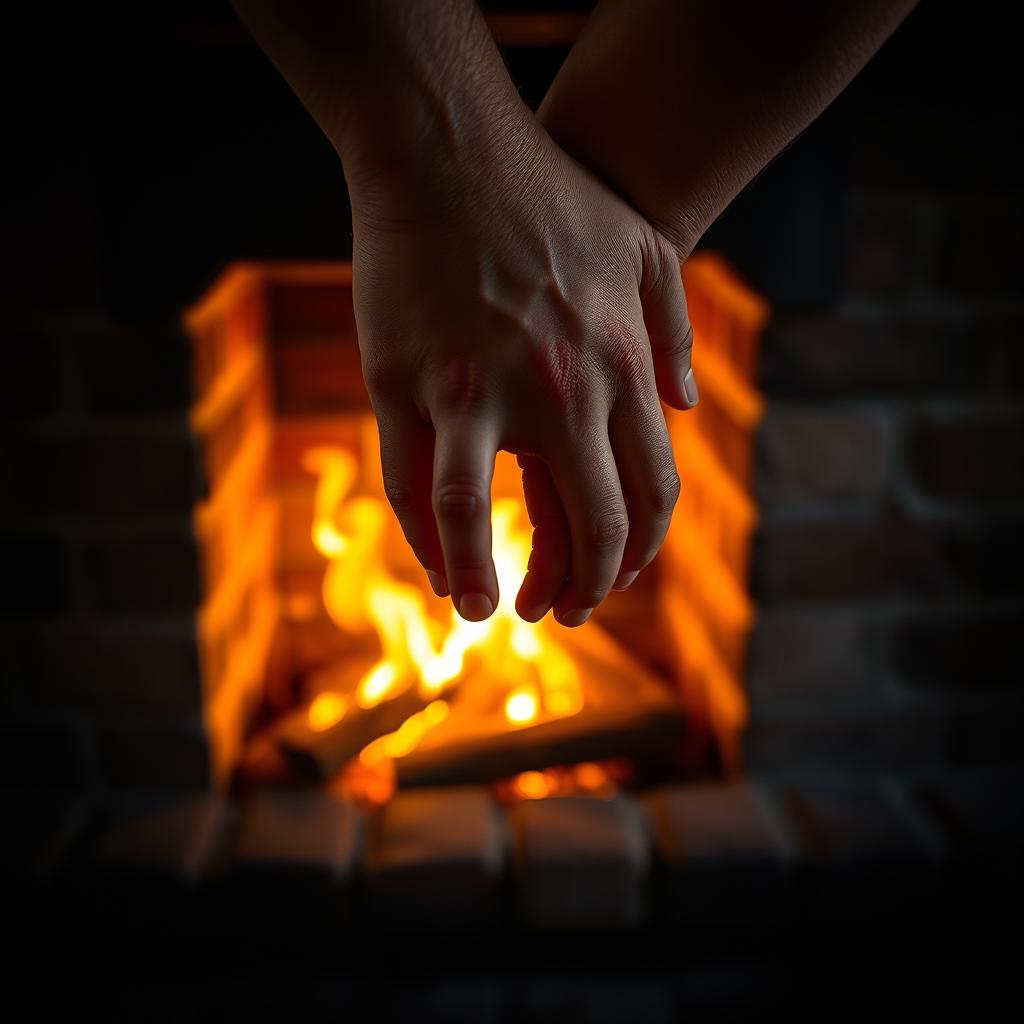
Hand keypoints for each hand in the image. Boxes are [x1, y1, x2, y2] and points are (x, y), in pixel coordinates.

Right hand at [350, 107, 694, 626]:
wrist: (451, 147)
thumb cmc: (550, 196)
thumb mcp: (647, 250)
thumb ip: (675, 334)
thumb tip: (690, 407)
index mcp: (618, 367)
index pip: (648, 491)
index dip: (639, 550)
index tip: (621, 576)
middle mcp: (556, 391)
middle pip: (586, 520)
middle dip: (585, 583)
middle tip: (566, 611)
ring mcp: (474, 389)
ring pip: (477, 517)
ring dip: (482, 579)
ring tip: (481, 612)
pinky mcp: (402, 380)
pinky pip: (412, 480)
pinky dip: (425, 533)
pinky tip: (435, 559)